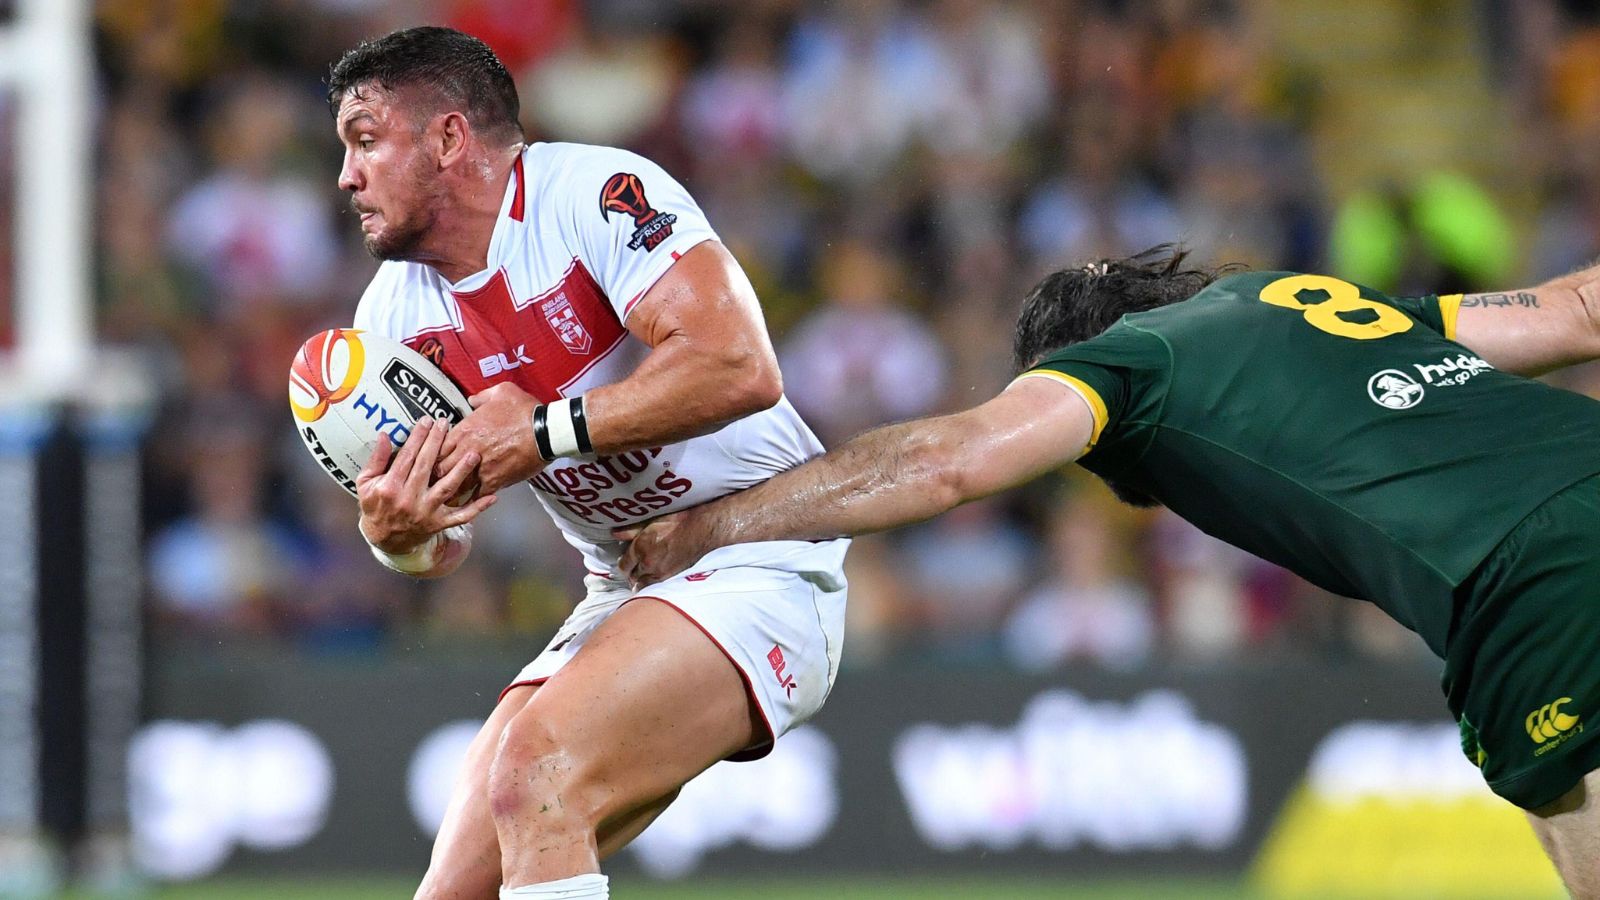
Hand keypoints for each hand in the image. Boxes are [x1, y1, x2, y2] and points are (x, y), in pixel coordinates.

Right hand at [358, 417, 496, 553]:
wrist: (385, 540)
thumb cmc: (376, 506)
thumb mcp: (366, 483)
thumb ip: (376, 460)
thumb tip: (384, 435)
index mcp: (390, 487)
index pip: (407, 457)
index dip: (417, 437)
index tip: (426, 420)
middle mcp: (409, 500)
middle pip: (426, 467)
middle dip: (437, 443)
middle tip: (447, 423)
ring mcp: (426, 512)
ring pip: (446, 489)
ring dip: (461, 472)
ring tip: (474, 455)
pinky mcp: (439, 524)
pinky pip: (461, 516)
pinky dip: (477, 507)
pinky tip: (493, 496)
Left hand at [437, 383, 546, 494]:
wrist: (546, 431)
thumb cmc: (525, 411)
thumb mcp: (502, 392)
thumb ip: (482, 397)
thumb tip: (473, 400)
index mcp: (466, 429)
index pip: (436, 447)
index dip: (430, 454)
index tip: (430, 457)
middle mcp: (468, 450)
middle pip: (440, 469)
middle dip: (435, 475)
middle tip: (432, 480)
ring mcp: (481, 467)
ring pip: (455, 485)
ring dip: (449, 490)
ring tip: (444, 496)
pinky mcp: (495, 480)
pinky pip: (477, 496)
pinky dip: (471, 501)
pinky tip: (468, 504)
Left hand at [614, 506, 715, 588]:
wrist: (701, 530)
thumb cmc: (679, 522)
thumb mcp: (652, 521)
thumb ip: (631, 530)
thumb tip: (615, 534)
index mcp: (640, 547)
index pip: (623, 565)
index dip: (623, 565)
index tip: (625, 563)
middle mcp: (647, 563)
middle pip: (632, 577)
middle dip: (631, 573)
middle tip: (634, 570)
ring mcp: (659, 572)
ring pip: (642, 584)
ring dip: (640, 581)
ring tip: (643, 576)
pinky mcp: (670, 578)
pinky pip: (654, 587)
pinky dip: (651, 585)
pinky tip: (653, 580)